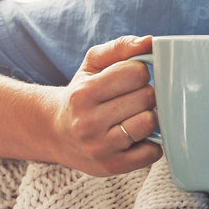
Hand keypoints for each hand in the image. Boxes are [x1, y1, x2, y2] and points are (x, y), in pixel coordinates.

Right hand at [46, 35, 162, 176]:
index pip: (136, 72)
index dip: (139, 72)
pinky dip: (152, 143)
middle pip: (146, 97)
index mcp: (83, 94)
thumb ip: (120, 47)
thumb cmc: (81, 94)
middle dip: (146, 93)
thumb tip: (149, 42)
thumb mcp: (92, 64)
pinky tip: (137, 136)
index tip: (131, 78)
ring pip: (149, 123)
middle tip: (133, 98)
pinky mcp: (112, 167)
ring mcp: (100, 148)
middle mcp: (88, 122)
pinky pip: (152, 152)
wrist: (56, 133)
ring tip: (136, 115)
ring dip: (150, 117)